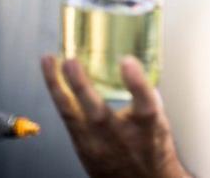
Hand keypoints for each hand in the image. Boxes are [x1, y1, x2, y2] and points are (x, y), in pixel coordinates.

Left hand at [41, 55, 189, 177]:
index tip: (127, 61)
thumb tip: (129, 64)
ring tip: (49, 61)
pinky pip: (67, 117)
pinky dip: (59, 94)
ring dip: (58, 85)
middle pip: (98, 113)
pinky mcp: (82, 146)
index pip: (145, 105)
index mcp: (148, 128)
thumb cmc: (152, 148)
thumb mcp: (159, 119)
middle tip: (71, 61)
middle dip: (82, 86)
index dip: (136, 82)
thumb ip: (144, 95)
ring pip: (72, 114)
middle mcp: (121, 138)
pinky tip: (54, 79)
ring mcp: (97, 145)